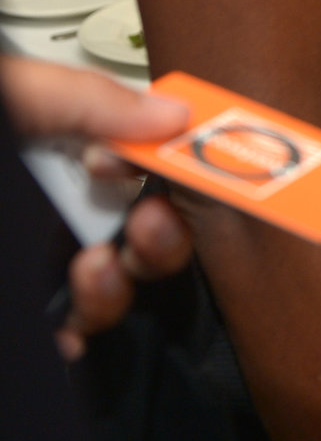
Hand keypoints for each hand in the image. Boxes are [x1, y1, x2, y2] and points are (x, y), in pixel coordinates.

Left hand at [0, 58, 193, 357]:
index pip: (134, 162)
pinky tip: (59, 329)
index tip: (183, 175)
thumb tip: (175, 111)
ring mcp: (27, 271)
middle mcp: (43, 211)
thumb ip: (82, 100)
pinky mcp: (22, 317)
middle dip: (162, 236)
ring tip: (88, 271)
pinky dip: (71, 339)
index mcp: (47, 149)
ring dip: (115, 286)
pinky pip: (61, 341)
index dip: (171, 170)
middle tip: (148, 228)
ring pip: (105, 293)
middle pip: (135, 234)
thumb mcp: (6, 99)